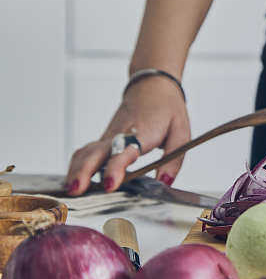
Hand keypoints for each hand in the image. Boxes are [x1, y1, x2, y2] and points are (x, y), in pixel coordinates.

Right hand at [65, 76, 189, 194]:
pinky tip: (73, 180)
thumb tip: (165, 182)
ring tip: (71, 190)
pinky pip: (86, 152)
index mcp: (142, 134)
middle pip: (96, 152)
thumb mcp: (181, 134)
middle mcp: (120, 135)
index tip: (109, 183)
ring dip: (76, 170)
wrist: (153, 87)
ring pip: (86, 152)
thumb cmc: (168, 110)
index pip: (124, 152)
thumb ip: (174, 161)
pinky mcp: (104, 139)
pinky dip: (76, 165)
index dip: (115, 168)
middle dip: (84, 172)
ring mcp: (109, 136)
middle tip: (76, 190)